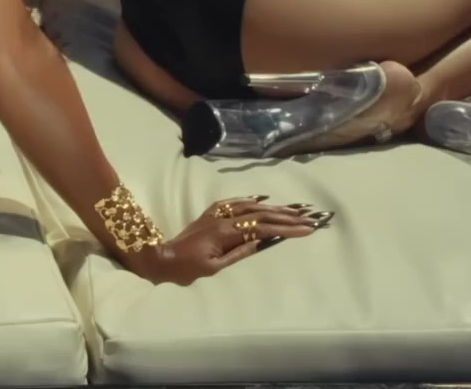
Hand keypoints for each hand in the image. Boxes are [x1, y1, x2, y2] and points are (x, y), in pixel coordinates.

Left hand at [126, 198, 328, 284]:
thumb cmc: (187, 269)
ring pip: (250, 206)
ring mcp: (216, 213)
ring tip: (293, 210)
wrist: (161, 258)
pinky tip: (262, 201)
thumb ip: (240, 252)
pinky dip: (252, 201)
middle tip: (309, 217)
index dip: (286, 229)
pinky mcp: (211, 213)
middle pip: (260, 213)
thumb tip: (263, 241)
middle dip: (286, 215)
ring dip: (273, 208)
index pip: (263, 228)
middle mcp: (222, 217)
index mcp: (225, 232)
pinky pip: (236, 203)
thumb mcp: (216, 267)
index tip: (306, 230)